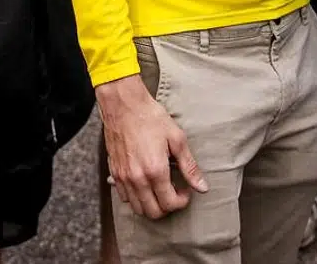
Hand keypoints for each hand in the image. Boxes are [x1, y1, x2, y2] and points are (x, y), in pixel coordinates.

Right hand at [96, 74, 207, 218]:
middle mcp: (137, 178)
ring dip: (151, 205)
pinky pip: (124, 197)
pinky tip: (145, 183)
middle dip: (167, 207)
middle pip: (153, 212)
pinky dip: (136, 197)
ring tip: (160, 188)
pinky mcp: (114, 172)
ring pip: (137, 208)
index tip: (186, 190)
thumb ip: (189, 166)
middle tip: (174, 192)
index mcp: (155, 170)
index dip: (182, 201)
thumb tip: (202, 186)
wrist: (123, 105)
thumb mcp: (176, 138)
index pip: (170, 204)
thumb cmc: (150, 117)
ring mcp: (124, 177)